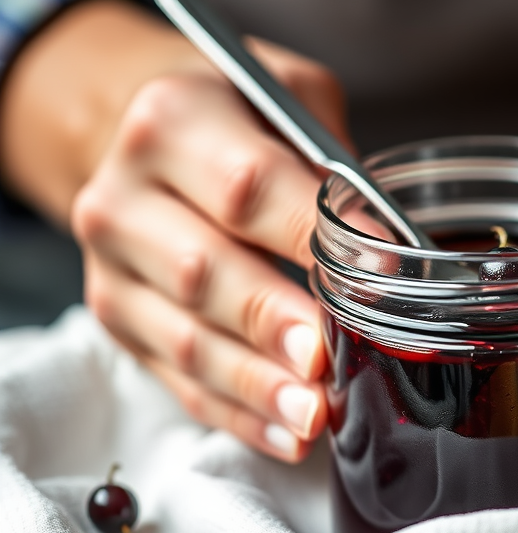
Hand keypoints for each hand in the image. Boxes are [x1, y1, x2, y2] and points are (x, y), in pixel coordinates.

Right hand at [69, 33, 349, 461]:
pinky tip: (285, 435)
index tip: (377, 275)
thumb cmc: (235, 114)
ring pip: (186, 338)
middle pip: (204, 271)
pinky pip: (177, 379)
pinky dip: (236, 413)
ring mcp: (112, 266)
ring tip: (315, 416)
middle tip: (328, 359)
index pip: (248, 186)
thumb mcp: (288, 97)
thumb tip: (391, 246)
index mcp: (172, 120)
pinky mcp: (118, 319)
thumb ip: (331, 160)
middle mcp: (124, 195)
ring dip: (257, 384)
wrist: (137, 134)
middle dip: (273, 322)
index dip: (311, 236)